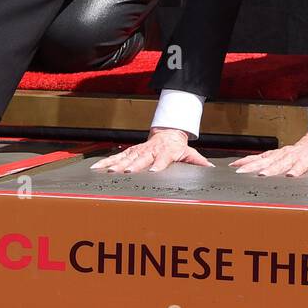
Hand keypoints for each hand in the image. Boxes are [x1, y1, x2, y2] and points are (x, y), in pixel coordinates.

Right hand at [91, 127, 213, 173]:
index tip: (153, 171)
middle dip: (133, 166)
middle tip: (126, 173)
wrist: (167, 134)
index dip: (158, 165)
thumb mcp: (189, 152)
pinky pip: (116, 157)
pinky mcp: (130, 152)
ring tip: (108, 173)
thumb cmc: (177, 147)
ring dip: (117, 165)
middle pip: (141, 159)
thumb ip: (198, 162)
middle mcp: (150, 151)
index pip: (162, 159)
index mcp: (165, 152)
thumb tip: (211, 169)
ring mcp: (138, 151)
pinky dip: (105, 162)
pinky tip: (96, 168)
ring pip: (126, 158)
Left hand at [228, 131, 307, 176]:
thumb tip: (237, 165)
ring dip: (294, 169)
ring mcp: (303, 159)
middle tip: (260, 175)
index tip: (237, 168)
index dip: (249, 163)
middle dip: (269, 169)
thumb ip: (259, 161)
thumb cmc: (296, 153)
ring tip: (289, 175)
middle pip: (278, 162)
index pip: (260, 158)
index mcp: (278, 155)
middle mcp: (289, 156)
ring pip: (298, 164)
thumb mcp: (276, 155)